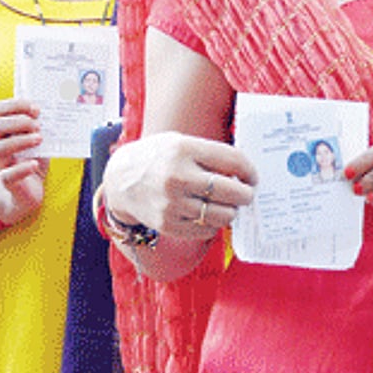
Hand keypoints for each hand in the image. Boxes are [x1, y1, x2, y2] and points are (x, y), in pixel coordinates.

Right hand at [0, 98, 47, 225]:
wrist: (31, 187)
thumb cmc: (34, 156)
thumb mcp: (38, 137)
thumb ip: (40, 124)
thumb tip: (53, 108)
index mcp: (3, 128)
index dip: (15, 105)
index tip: (36, 108)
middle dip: (18, 121)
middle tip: (38, 125)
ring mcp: (0, 162)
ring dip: (20, 141)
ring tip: (39, 139)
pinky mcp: (7, 181)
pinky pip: (7, 175)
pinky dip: (22, 168)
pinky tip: (34, 164)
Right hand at [101, 131, 256, 240]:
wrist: (120, 180)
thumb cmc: (157, 158)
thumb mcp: (178, 143)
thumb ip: (208, 154)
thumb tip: (244, 173)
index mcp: (183, 149)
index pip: (233, 160)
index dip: (249, 170)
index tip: (252, 176)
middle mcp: (177, 176)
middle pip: (232, 191)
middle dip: (246, 194)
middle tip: (246, 194)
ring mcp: (172, 203)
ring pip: (223, 215)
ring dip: (231, 211)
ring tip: (226, 204)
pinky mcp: (168, 224)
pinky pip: (207, 229)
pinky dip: (213, 223)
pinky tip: (207, 213)